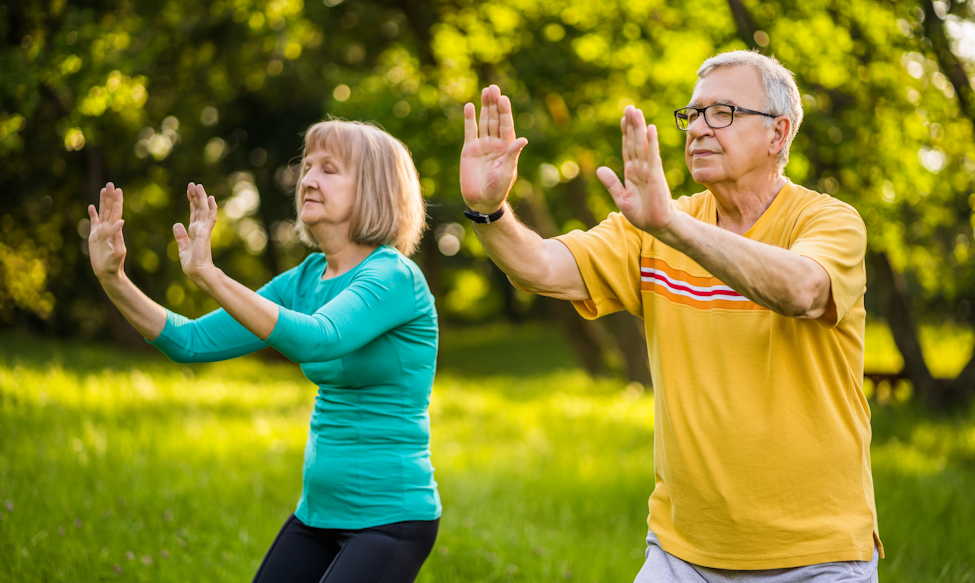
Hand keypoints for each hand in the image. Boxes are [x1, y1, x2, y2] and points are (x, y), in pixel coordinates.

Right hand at [87, 182, 126, 279]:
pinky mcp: (95, 236)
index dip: (117, 201)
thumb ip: (118, 238)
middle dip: (110, 197)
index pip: (116, 212)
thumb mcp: (117, 252)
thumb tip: (121, 221)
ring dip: (103, 201)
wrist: (108, 272)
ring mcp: (101, 231)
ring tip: (103, 189)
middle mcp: (108, 228)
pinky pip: (94, 222)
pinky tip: (91, 206)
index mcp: (115, 231)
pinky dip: (93, 214)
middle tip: (111, 184)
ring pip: (102, 213)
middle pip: (110, 209)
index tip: (118, 190)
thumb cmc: (113, 265)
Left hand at [173, 182, 217, 283]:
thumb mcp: (182, 248)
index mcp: (195, 232)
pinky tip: (210, 199)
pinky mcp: (205, 233)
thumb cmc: (192, 264)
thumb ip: (180, 236)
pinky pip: (208, 217)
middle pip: (199, 209)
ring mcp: (204, 230)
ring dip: (202, 198)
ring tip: (199, 186)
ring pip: (204, 210)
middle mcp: (200, 228)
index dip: (192, 202)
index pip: (194, 213)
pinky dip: (210, 208)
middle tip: (193, 184)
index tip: (190, 191)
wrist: (198, 272)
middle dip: (196, 196)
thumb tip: (177, 223)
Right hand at [460, 84, 527, 213]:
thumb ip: (512, 155)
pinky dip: (470, 119)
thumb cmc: (498, 189)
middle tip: (494, 88)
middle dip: (495, 104)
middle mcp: (495, 143)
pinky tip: (470, 106)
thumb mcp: (507, 172)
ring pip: (484, 121)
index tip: (504, 99)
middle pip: (495, 119)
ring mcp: (482, 145)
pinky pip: (470, 131)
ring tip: (486, 90)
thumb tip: (523, 139)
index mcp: (507, 148)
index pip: (506, 125)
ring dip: (485, 107)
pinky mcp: (469, 150)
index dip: (505, 112)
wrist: (481, 201)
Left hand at [596, 106, 675, 235]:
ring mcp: (649, 170)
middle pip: (635, 142)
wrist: (657, 225)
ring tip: (637, 111)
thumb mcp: (621, 198)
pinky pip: (653, 156)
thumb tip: (599, 169)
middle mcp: (641, 167)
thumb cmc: (642, 213)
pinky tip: (650, 129)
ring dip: (639, 128)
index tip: (623, 118)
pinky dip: (651, 142)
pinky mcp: (656, 175)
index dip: (625, 133)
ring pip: (642, 145)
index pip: (627, 148)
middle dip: (632, 125)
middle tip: (630, 107)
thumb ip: (611, 183)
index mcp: (632, 172)